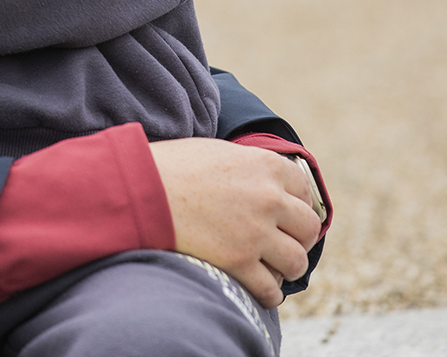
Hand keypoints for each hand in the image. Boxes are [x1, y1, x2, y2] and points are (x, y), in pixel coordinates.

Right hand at [148, 138, 321, 308]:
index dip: (298, 206)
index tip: (288, 216)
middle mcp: (269, 199)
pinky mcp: (238, 262)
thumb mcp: (219, 152)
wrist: (139, 189)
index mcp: (266, 166)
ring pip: (296, 261)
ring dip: (287, 267)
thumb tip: (265, 185)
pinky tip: (261, 289)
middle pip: (308, 228)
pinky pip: (270, 288)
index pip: (304, 191)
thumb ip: (250, 168)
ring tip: (273, 268)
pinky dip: (269, 293)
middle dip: (297, 238)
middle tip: (282, 243)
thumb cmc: (171, 167)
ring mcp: (255, 233)